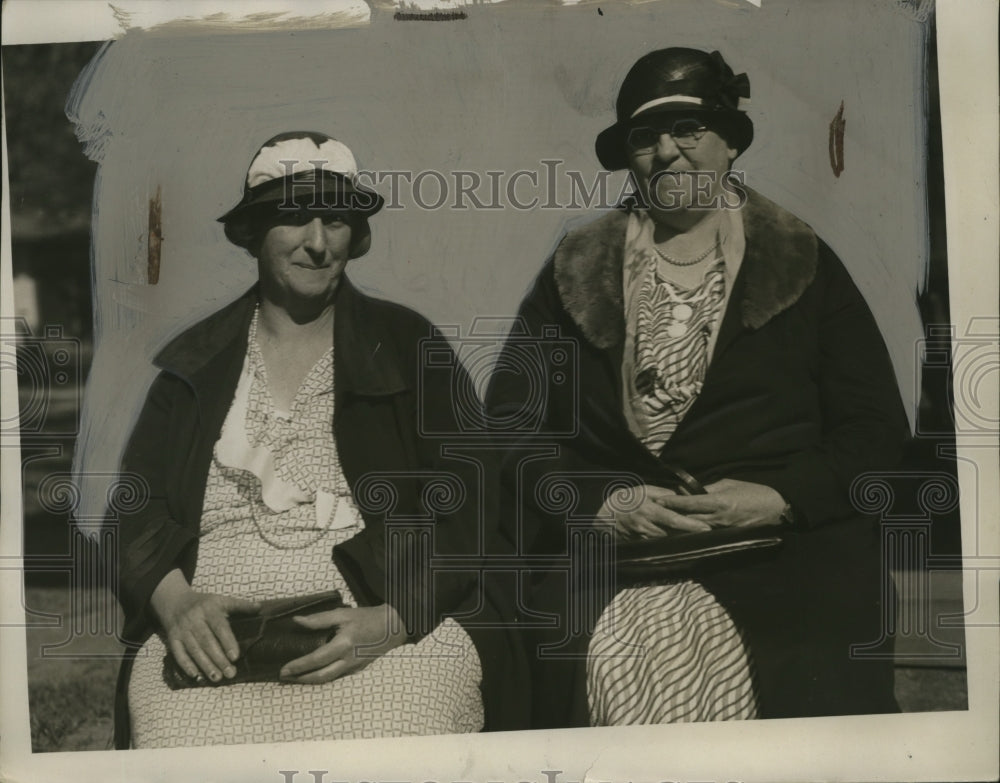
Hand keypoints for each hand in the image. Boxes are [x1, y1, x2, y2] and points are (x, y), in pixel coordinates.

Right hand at [150, 569, 260, 682]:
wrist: (175, 601)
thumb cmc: (204, 603)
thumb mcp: (222, 600)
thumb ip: (240, 605)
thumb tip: (259, 607)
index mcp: (209, 609)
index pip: (219, 627)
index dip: (227, 642)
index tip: (235, 656)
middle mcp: (194, 619)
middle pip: (207, 641)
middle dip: (218, 659)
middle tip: (230, 673)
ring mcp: (182, 630)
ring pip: (194, 650)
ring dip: (205, 665)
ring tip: (217, 678)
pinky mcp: (172, 638)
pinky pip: (178, 653)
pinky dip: (186, 665)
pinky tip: (196, 676)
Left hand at [279, 604, 407, 683]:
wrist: (391, 627)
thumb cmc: (367, 618)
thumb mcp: (342, 614)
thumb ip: (319, 619)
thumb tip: (296, 621)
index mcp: (344, 644)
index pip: (316, 659)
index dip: (298, 666)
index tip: (284, 669)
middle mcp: (348, 660)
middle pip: (320, 676)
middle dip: (300, 679)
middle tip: (284, 678)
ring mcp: (353, 667)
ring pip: (328, 679)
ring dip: (309, 681)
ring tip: (295, 678)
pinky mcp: (357, 669)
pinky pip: (336, 676)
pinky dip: (322, 677)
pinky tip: (313, 674)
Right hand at [601, 484, 712, 539]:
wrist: (604, 516)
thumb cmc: (625, 500)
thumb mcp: (643, 490)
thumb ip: (662, 492)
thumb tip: (681, 495)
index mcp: (648, 510)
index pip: (673, 519)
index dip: (690, 525)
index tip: (706, 528)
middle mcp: (647, 526)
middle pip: (674, 534)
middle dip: (691, 535)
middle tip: (709, 534)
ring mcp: (644, 538)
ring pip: (669, 542)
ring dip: (683, 540)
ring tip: (699, 538)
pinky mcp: (642, 546)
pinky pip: (660, 546)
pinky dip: (672, 544)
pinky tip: (682, 543)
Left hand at [654, 478, 785, 529]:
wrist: (775, 508)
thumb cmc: (753, 492)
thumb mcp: (729, 484)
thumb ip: (709, 488)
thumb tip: (692, 490)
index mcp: (719, 502)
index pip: (691, 502)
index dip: (674, 502)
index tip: (659, 500)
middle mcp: (718, 518)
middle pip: (689, 519)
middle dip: (672, 516)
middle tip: (657, 513)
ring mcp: (722, 529)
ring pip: (696, 529)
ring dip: (681, 526)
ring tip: (666, 522)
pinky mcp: (726, 536)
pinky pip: (707, 533)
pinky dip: (695, 531)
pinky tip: (685, 530)